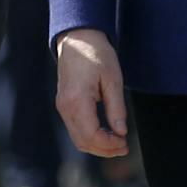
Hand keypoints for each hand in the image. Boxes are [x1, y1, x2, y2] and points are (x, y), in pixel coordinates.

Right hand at [55, 27, 129, 157]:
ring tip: (117, 142)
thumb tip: (121, 132)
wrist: (77, 37)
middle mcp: (65, 105)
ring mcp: (62, 105)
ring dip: (97, 145)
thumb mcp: (113, 78)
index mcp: (77, 99)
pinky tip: (105, 133)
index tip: (125, 142)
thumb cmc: (96, 53)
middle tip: (124, 147)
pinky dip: (90, 136)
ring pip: (77, 138)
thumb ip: (116, 107)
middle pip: (82, 141)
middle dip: (104, 150)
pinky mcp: (63, 103)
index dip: (108, 145)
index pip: (91, 135)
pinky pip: (75, 128)